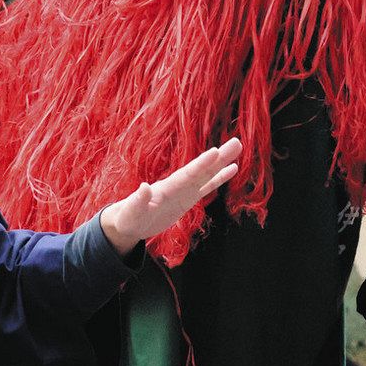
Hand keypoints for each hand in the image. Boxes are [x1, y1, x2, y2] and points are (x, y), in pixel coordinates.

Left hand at [100, 138, 242, 256]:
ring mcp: (184, 191)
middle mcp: (178, 184)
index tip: (216, 152)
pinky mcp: (188, 199)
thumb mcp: (131, 211)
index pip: (187, 174)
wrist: (129, 222)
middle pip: (202, 169)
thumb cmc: (127, 217)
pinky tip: (232, 169)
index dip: (201, 164)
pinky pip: (207, 187)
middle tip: (237, 142)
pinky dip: (219, 178)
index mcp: (166, 187)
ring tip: (238, 148)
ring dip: (223, 162)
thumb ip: (138, 200)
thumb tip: (144, 187)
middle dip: (219, 157)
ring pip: (208, 174)